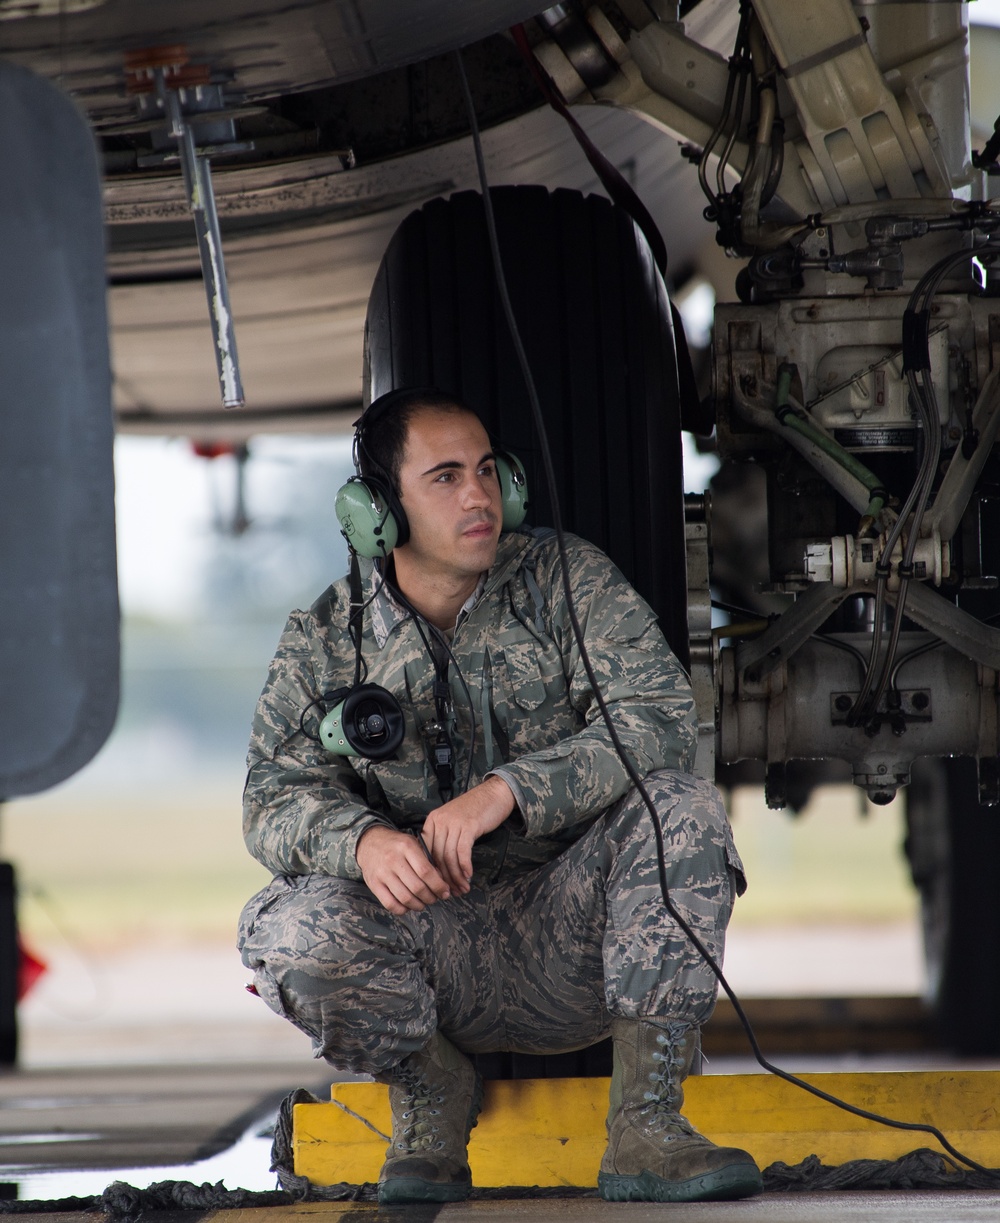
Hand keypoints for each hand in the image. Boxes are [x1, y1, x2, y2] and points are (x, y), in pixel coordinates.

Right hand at [356, 825, 451, 914]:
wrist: (370, 843)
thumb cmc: (397, 845)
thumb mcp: (413, 844)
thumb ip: (428, 860)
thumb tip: (441, 882)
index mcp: (406, 846)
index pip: (426, 871)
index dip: (438, 886)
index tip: (445, 892)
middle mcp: (393, 859)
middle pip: (417, 887)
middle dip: (431, 897)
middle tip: (435, 898)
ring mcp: (382, 873)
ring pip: (405, 898)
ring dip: (419, 905)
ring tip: (423, 903)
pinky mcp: (373, 884)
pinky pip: (390, 904)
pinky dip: (403, 909)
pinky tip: (408, 905)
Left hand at [421, 776, 515, 894]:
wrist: (494, 794)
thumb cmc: (475, 810)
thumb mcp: (453, 821)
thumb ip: (444, 839)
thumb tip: (440, 868)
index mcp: (433, 821)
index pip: (427, 852)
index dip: (433, 871)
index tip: (440, 885)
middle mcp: (440, 821)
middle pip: (438, 856)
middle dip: (445, 878)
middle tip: (453, 891)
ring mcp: (454, 822)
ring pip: (449, 856)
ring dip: (456, 876)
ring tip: (463, 887)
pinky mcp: (469, 825)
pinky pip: (462, 851)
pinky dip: (465, 866)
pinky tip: (468, 875)